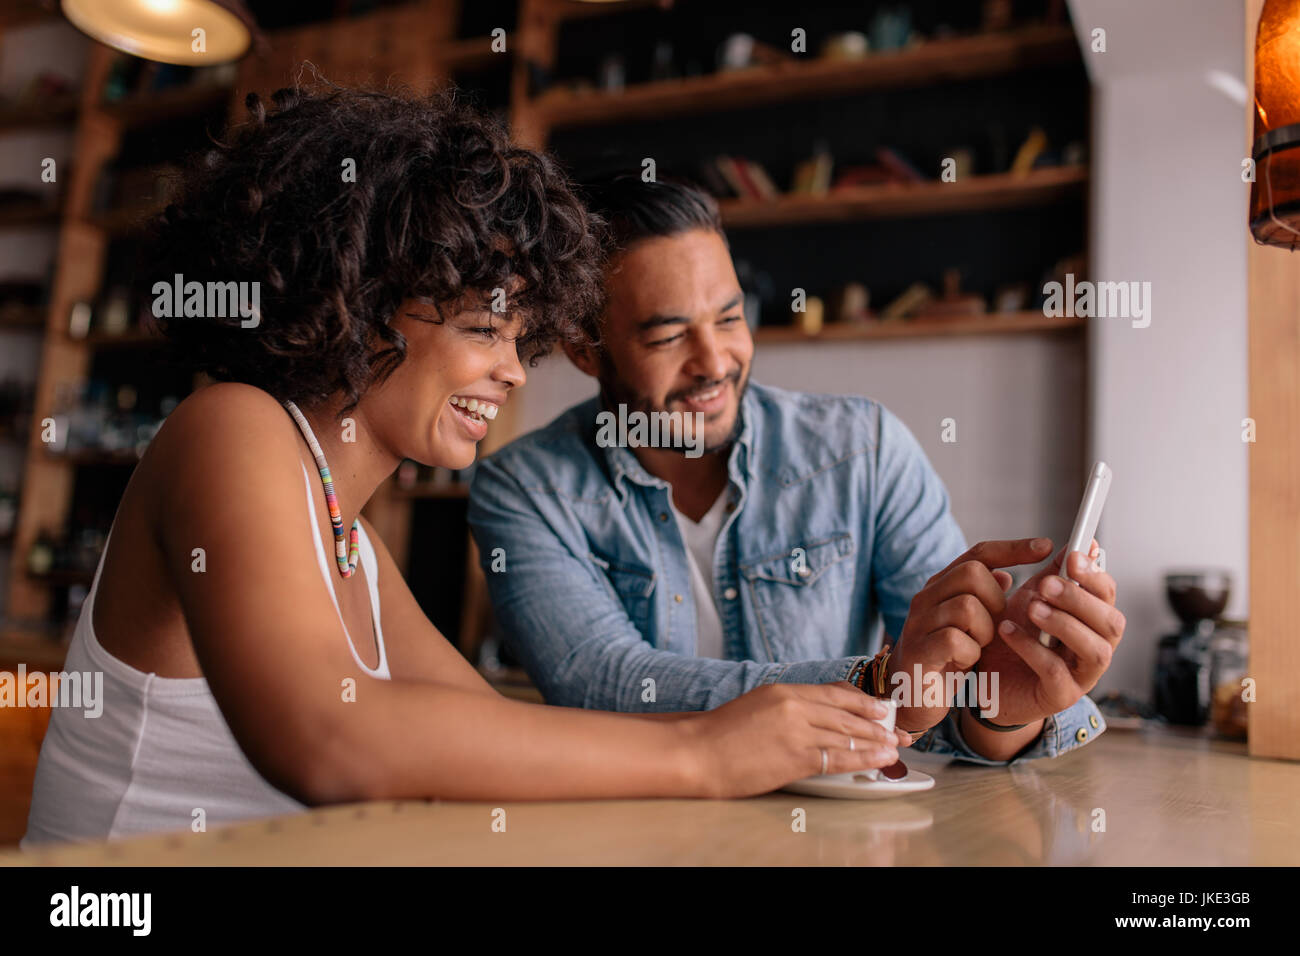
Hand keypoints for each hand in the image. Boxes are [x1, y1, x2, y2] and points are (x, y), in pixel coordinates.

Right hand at [689, 682, 911, 797]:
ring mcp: (797, 730)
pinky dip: (865, 757)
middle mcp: (795, 706)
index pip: (835, 693)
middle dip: (877, 722)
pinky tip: (881, 758)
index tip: (880, 708)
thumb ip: (788, 708)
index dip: (863, 702)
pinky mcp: (796, 756)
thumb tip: (816, 717)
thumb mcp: (757, 706)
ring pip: (848, 734)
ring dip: (876, 741)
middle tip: (898, 728)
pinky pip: (839, 756)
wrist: (696, 751)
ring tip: (896, 745)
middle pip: (848, 712)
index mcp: (785, 690)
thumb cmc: (720, 734)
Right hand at [889, 538, 1053, 732]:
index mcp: (941, 587)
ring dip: (984, 631)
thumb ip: (984, 601)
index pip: (978, 554)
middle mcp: (926, 597)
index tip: (1047, 546)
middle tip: (994, 627)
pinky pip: (955, 640)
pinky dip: (970, 653)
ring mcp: (918, 622)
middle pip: (972, 573)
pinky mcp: (918, 650)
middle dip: (996, 600)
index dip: (1013, 548)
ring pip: (966, 606)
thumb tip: (1005, 574)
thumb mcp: (970, 627)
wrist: (910, 697)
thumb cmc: (944, 660)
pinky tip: (965, 662)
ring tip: (977, 647)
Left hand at [977, 539, 1124, 726]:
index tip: (1073, 557)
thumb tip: (1083, 544)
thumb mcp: (1034, 598)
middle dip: (1080, 600)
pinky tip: (1007, 630)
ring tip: (1032, 608)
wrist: (986, 679)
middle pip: (1111, 623)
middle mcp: (1096, 648)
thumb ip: (1056, 574)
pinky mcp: (1059, 696)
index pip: (1108, 596)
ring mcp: (1082, 676)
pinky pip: (1055, 672)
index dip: (1095, 575)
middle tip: (1045, 585)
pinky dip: (1032, 648)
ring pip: (1094, 651)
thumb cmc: (1016, 636)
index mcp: (1092, 621)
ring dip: (1064, 624)